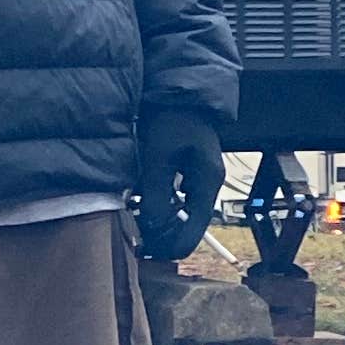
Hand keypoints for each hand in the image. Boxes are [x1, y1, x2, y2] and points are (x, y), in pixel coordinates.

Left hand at [137, 106, 226, 262]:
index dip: (175, 245)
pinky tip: (140, 204)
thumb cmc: (171, 118)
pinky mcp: (186, 171)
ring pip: (182, 212)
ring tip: (137, 224)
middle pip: (191, 224)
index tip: (151, 253)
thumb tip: (153, 227)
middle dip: (166, 236)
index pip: (197, 227)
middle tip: (139, 242)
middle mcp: (207, 183)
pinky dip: (160, 205)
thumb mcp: (158, 156)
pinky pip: (176, 198)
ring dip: (161, 221)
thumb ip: (156, 192)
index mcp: (207, 181)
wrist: (176, 92)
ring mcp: (198, 178)